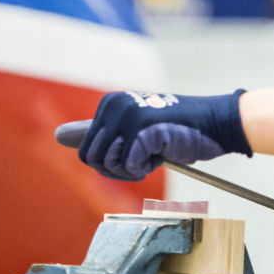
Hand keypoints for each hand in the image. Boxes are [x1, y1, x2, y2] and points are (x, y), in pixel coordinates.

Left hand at [78, 90, 251, 180]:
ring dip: (132, 170)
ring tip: (153, 152)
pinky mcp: (141, 130)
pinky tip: (164, 151)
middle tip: (144, 156)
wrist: (217, 123)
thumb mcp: (133, 129)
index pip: (88, 150)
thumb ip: (98, 134)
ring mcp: (127, 116)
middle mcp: (113, 105)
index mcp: (108, 103)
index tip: (138, 148)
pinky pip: (131, 168)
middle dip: (118, 169)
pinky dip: (148, 168)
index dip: (113, 162)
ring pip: (109, 165)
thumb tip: (57, 135)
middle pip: (93, 160)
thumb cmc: (178, 130)